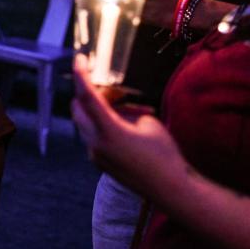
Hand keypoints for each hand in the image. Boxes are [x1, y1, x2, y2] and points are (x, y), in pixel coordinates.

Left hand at [70, 55, 187, 201]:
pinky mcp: (100, 162)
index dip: (81, 75)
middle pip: (79, 109)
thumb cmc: (164, 154)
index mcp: (108, 132)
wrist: (170, 190)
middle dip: (90, 93)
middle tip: (113, 88)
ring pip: (86, 123)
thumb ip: (126, 111)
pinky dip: (104, 124)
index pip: (87, 97)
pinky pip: (94, 136)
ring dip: (100, 110)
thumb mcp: (148, 123)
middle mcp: (95, 144)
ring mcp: (95, 155)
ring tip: (131, 108)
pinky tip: (127, 123)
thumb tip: (115, 109)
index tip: (79, 58)